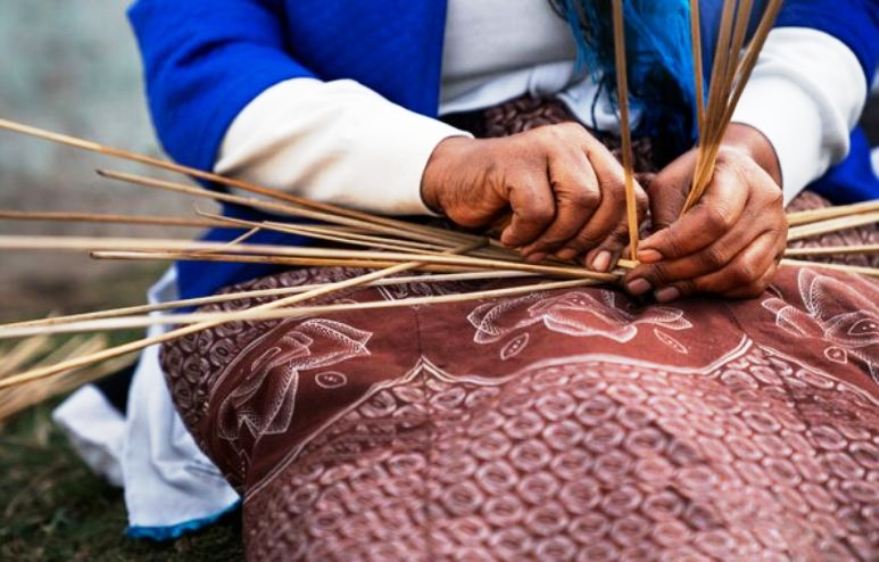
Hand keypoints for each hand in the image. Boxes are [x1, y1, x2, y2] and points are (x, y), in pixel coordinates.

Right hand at [421, 123, 646, 269]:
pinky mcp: (517, 160)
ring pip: (580, 201)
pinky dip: (525, 234)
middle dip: (591, 238)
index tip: (599, 261)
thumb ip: (583, 227)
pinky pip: (539, 209)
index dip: (619, 233)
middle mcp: (573, 142)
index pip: (629, 193)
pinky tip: (509, 236)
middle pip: (611, 196)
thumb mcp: (554, 213)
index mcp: (590, 152)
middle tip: (563, 257)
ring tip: (532, 248)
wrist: (452, 180)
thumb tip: (607, 263)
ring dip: (557, 237)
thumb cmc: (505, 202)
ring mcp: (545, 145)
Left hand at [625, 123, 786, 300]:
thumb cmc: (694, 179)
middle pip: (722, 251)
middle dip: (674, 271)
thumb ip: (663, 218)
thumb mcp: (672, 185)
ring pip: (739, 272)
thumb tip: (644, 261)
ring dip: (694, 287)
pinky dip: (718, 293)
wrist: (734, 175)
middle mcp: (767, 203)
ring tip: (659, 291)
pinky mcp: (778, 254)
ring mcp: (778, 231)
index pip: (713, 218)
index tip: (642, 254)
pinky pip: (751, 284)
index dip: (675, 242)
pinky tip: (687, 291)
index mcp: (740, 176)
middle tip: (639, 281)